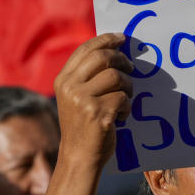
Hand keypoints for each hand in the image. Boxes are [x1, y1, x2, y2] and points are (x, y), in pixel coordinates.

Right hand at [53, 33, 133, 168]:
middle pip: (102, 58)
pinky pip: (123, 98)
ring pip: (116, 77)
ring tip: (125, 97)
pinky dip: (127, 107)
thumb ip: (87, 76)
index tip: (122, 38)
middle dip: (122, 59)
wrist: (79, 157)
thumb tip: (114, 51)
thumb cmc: (83, 125)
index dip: (106, 40)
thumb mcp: (76, 97)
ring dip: (128, 86)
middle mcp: (70, 87)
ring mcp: (83, 100)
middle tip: (132, 67)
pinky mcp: (98, 113)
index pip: (85, 50)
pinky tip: (121, 117)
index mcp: (63, 80)